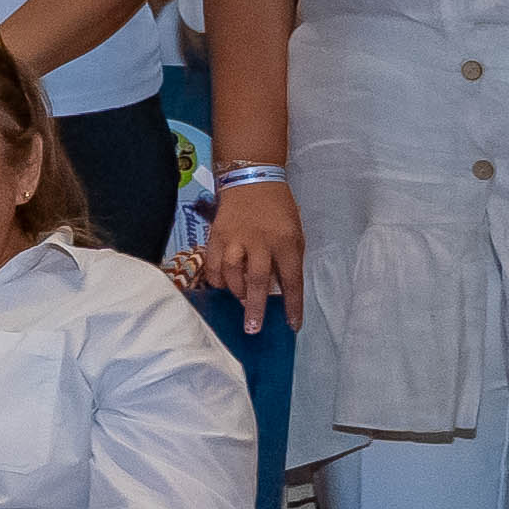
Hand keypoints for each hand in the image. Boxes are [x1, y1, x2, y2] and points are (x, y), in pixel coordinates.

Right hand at [205, 181, 304, 333]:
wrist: (252, 180)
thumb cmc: (279, 210)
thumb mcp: (294, 233)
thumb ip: (287, 260)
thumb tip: (278, 289)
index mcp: (286, 241)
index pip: (292, 279)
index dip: (293, 305)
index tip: (292, 325)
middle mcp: (260, 242)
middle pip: (257, 280)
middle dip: (256, 307)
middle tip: (253, 328)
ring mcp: (236, 238)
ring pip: (232, 273)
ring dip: (236, 292)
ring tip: (241, 301)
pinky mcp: (217, 235)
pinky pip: (214, 264)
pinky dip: (218, 279)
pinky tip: (223, 285)